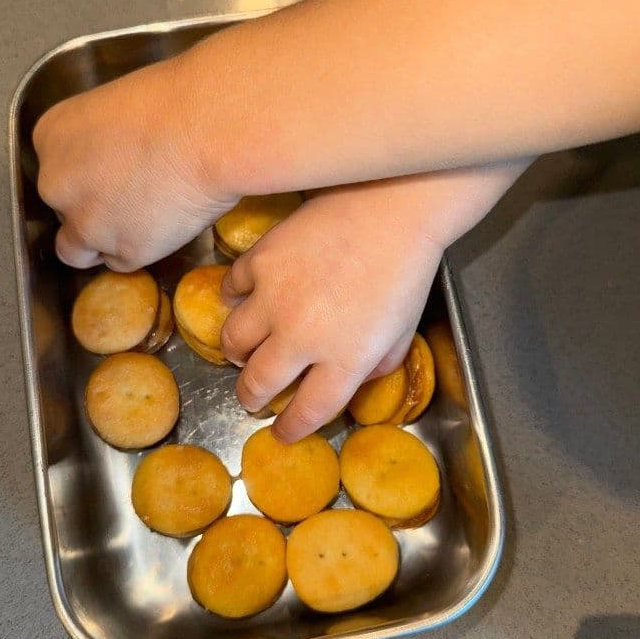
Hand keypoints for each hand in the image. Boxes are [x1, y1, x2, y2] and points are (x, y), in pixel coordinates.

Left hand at [33, 55, 235, 270]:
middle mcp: (57, 184)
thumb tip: (118, 158)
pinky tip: (163, 228)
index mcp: (52, 137)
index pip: (57, 171)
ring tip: (136, 227)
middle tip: (132, 198)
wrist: (209, 131)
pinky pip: (123, 262)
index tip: (113, 173)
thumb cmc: (176, 102)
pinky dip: (141, 251)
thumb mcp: (119, 106)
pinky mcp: (124, 252)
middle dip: (92, 209)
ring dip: (100, 243)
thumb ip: (103, 139)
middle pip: (63, 210)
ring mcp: (87, 223)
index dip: (87, 177)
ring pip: (77, 250)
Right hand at [220, 161, 525, 441]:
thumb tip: (355, 380)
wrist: (394, 206)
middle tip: (252, 398)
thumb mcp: (403, 331)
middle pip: (258, 384)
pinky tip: (244, 299)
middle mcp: (302, 337)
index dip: (292, 428)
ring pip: (233, 341)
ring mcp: (275, 298)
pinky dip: (235, 298)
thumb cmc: (407, 269)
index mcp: (344, 361)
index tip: (284, 433)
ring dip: (237, 352)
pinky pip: (232, 289)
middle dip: (251, 399)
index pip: (307, 412)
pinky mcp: (261, 261)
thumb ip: (376, 365)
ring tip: (243, 351)